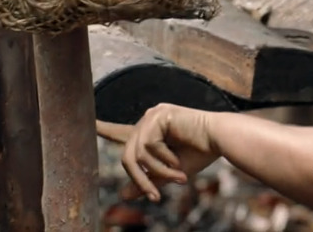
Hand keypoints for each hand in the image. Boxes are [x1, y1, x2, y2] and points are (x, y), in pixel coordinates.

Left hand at [96, 103, 219, 201]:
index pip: (121, 132)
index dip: (105, 130)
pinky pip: (148, 146)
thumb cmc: (201, 153)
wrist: (221, 140)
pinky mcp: (159, 115)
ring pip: (137, 153)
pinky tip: (179, 159)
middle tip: (155, 198)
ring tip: (178, 176)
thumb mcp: (170, 172)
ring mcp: (153, 115)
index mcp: (151, 129)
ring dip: (157, 171)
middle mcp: (149, 119)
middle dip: (141, 179)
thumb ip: (147, 180)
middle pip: (128, 155)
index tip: (91, 124)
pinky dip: (162, 160)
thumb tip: (122, 195)